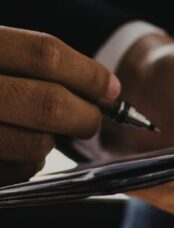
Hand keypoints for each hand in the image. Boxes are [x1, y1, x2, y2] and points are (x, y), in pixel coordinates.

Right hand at [0, 26, 119, 185]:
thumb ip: (28, 62)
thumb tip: (106, 88)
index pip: (43, 53)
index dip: (87, 73)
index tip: (109, 88)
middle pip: (50, 103)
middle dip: (84, 116)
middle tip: (89, 119)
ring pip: (35, 146)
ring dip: (50, 144)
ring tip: (39, 135)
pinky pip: (14, 174)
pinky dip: (23, 166)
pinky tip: (8, 153)